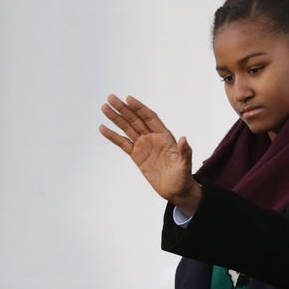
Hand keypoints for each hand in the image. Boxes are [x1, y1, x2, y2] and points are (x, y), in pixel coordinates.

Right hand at [99, 95, 201, 215]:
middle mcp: (152, 137)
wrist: (176, 191)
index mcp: (164, 136)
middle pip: (135, 119)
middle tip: (111, 98)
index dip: (139, 108)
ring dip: (116, 118)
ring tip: (104, 108)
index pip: (150, 118)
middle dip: (123, 109)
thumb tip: (184, 139)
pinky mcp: (136, 155)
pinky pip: (122, 143)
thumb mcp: (185, 165)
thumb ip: (184, 152)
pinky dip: (113, 136)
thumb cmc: (183, 177)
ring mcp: (143, 145)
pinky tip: (103, 128)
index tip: (128, 99)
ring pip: (127, 128)